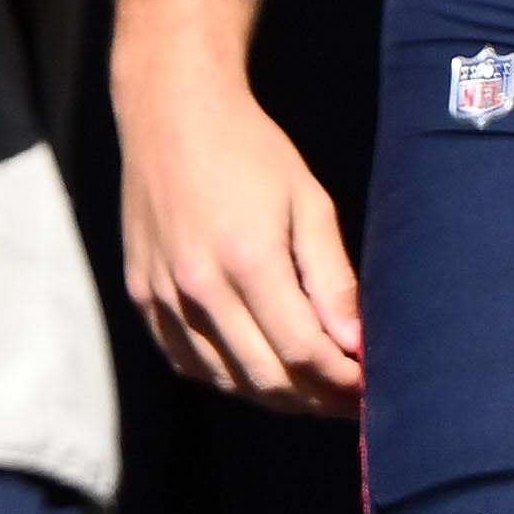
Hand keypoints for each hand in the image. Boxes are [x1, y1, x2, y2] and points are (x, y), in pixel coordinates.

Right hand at [120, 64, 361, 414]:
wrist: (170, 113)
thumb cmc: (250, 150)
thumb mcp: (309, 203)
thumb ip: (332, 279)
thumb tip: (356, 345)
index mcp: (247, 260)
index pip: (305, 353)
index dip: (343, 382)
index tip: (371, 389)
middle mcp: (198, 287)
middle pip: (267, 379)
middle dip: (317, 399)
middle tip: (350, 399)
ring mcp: (163, 296)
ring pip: (227, 380)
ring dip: (276, 395)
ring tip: (313, 390)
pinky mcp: (143, 295)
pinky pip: (189, 362)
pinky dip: (228, 377)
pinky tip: (259, 369)